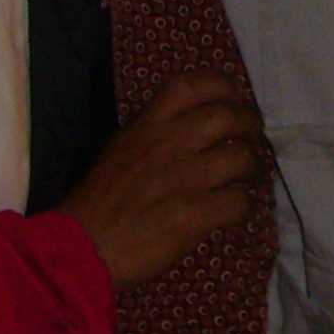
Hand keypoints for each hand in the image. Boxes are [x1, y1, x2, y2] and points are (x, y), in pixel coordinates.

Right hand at [57, 70, 263, 291]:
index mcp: (146, 126)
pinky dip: (244, 206)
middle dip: (249, 125)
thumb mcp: (120, 150)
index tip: (232, 98)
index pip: (191, 85)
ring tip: (247, 178)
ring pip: (241, 157)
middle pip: (227, 116)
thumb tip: (189, 128)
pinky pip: (238, 201)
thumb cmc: (97, 202)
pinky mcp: (192, 216)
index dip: (221, 86)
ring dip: (252, 167)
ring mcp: (182, 179)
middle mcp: (167, 144)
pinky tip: (236, 211)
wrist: (81, 248)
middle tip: (252, 138)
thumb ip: (153, 134)